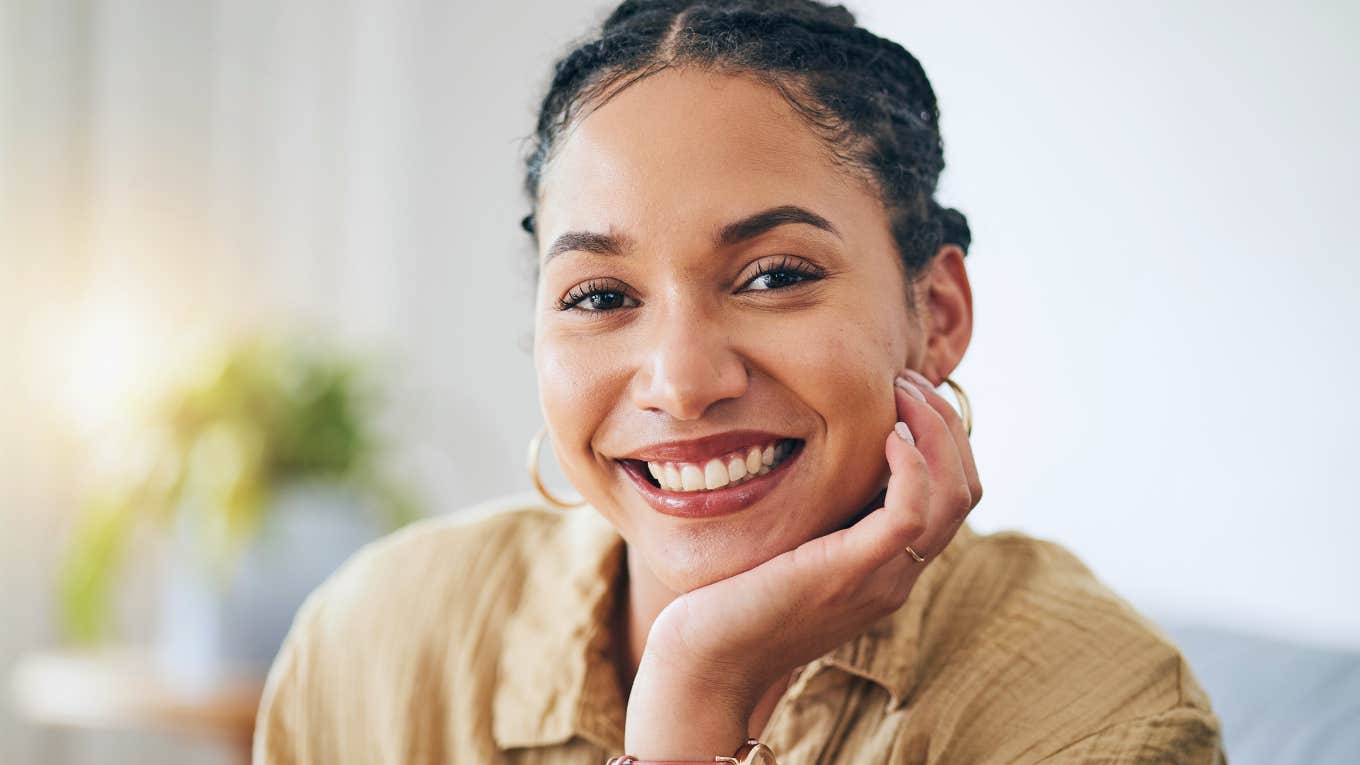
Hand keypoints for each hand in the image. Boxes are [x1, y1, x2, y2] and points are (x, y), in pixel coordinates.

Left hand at [625, 369, 982, 755]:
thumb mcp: (789, 545)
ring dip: (935, 429)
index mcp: (887, 564)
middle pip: (966, 487)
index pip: (953, 492)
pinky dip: (912, 463)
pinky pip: (911, 512)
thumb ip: (818, 513)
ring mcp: (881, 577)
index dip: (941, 433)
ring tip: (899, 392)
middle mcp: (897, 573)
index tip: (902, 390)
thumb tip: (821, 458)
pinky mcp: (852, 574)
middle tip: (904, 380)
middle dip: (944, 421)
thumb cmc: (733, 602)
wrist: (706, 666)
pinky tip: (886, 433)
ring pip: (954, 495)